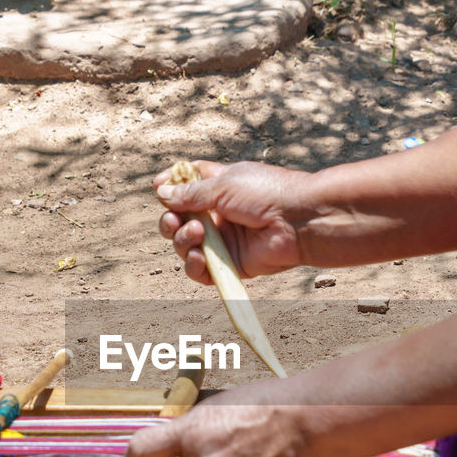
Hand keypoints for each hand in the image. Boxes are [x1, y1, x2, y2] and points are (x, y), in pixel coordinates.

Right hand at [154, 160, 307, 284]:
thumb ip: (191, 193)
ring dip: (182, 240)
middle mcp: (219, 215)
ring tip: (197, 234)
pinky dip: (194, 266)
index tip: (159, 187)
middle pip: (179, 220)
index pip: (186, 186)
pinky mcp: (231, 265)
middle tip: (174, 219)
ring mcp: (224, 241)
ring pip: (186, 246)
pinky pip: (201, 272)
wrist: (297, 220)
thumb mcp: (224, 185)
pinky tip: (199, 257)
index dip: (170, 187)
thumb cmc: (266, 193)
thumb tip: (161, 194)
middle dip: (170, 221)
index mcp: (219, 188)